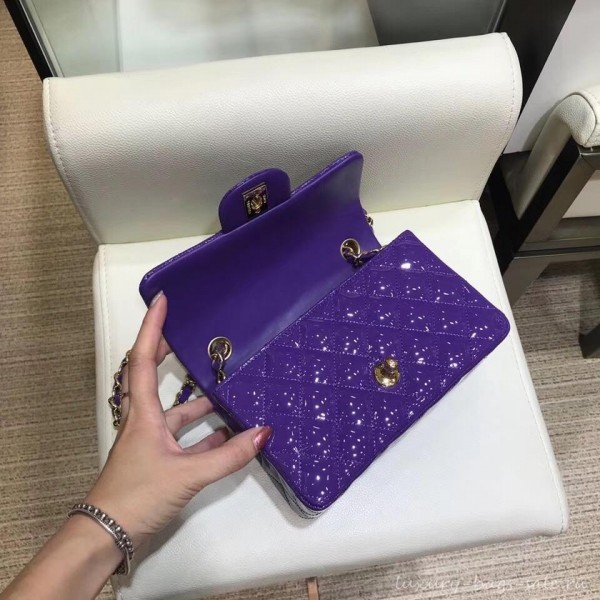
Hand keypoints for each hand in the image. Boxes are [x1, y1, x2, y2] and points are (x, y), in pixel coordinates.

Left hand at [85, 291, 271, 547]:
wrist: (108, 535)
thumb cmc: (136, 495)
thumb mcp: (187, 474)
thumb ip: (228, 455)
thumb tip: (264, 433)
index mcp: (142, 413)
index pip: (145, 359)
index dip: (153, 327)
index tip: (161, 301)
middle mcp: (143, 421)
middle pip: (155, 376)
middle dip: (170, 352)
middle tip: (192, 335)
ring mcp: (150, 441)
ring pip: (176, 412)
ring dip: (199, 403)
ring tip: (228, 392)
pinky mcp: (158, 460)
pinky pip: (184, 439)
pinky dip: (205, 436)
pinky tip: (228, 437)